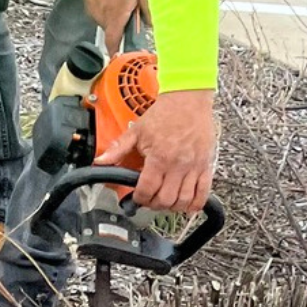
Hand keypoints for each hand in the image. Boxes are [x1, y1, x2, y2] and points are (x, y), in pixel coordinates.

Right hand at [80, 0, 149, 51]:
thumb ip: (149, 6)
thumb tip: (155, 23)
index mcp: (116, 15)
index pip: (113, 43)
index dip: (118, 52)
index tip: (124, 57)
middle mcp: (102, 17)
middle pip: (115, 30)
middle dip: (125, 24)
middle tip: (133, 10)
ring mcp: (94, 10)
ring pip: (109, 20)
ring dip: (118, 13)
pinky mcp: (90, 4)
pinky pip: (103, 11)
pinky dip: (110, 6)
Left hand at [94, 88, 215, 213]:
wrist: (188, 100)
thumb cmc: (164, 113)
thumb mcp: (137, 130)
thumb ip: (118, 148)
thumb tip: (100, 160)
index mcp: (159, 157)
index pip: (147, 190)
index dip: (139, 198)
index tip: (136, 197)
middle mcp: (178, 165)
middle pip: (166, 200)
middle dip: (154, 204)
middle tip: (149, 200)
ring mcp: (194, 167)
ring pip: (184, 200)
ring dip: (173, 206)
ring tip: (165, 201)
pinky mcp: (206, 166)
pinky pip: (204, 193)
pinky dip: (195, 204)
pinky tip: (187, 205)